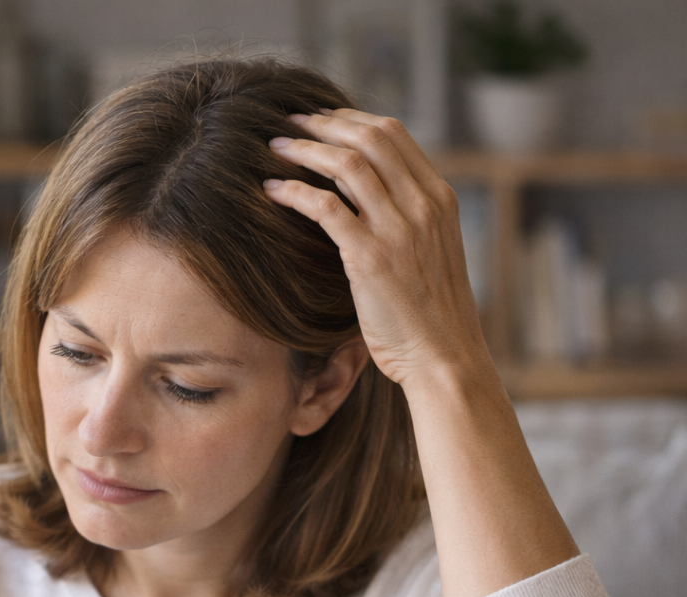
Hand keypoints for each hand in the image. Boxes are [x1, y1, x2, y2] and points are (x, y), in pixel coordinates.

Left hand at [264, 109, 488, 390]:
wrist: (443, 357)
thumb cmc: (432, 316)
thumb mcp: (431, 254)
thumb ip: (409, 221)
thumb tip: (371, 202)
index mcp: (440, 199)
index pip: (393, 135)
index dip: (351, 119)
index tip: (321, 121)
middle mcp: (423, 205)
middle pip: (369, 137)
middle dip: (324, 123)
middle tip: (291, 123)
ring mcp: (398, 229)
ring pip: (346, 164)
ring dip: (304, 150)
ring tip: (275, 148)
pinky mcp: (369, 258)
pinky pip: (325, 207)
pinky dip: (294, 191)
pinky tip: (272, 191)